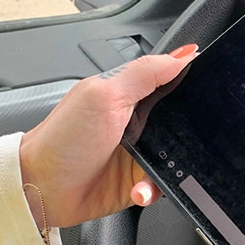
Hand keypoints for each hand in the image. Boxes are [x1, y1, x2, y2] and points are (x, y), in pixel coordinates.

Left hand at [19, 45, 197, 227]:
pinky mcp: (139, 179)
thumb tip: (183, 55)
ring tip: (153, 171)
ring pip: (177, 157)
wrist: (42, 188)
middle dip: (188, 135)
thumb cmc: (63, 141)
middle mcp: (137, 121)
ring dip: (172, 168)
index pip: (169, 81)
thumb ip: (144, 73)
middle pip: (181, 122)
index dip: (188, 86)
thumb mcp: (104, 96)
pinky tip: (138, 189)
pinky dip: (154, 189)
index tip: (202, 97)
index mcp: (129, 94)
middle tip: (177, 143)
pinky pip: (163, 184)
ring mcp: (139, 152)